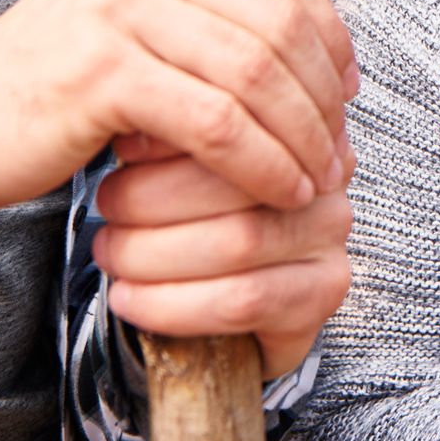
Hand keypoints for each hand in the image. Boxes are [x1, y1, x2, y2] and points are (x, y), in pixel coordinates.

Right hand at [0, 0, 352, 222]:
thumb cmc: (68, 74)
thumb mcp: (157, 11)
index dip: (330, 35)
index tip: (349, 92)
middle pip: (276, 22)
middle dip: (322, 95)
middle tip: (341, 149)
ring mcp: (116, 8)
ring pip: (252, 74)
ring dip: (300, 137)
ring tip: (319, 179)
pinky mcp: (99, 72)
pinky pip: (213, 122)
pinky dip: (259, 162)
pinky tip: (277, 192)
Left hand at [93, 145, 353, 382]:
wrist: (226, 317)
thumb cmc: (196, 228)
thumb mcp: (180, 168)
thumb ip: (172, 140)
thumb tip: (132, 130)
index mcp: (292, 129)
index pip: (238, 123)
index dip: (175, 138)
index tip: (124, 149)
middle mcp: (322, 178)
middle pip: (238, 184)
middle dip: (154, 199)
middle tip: (109, 211)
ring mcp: (330, 238)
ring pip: (239, 242)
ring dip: (154, 253)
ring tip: (112, 255)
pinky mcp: (321, 295)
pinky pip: (241, 301)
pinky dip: (170, 303)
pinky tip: (128, 299)